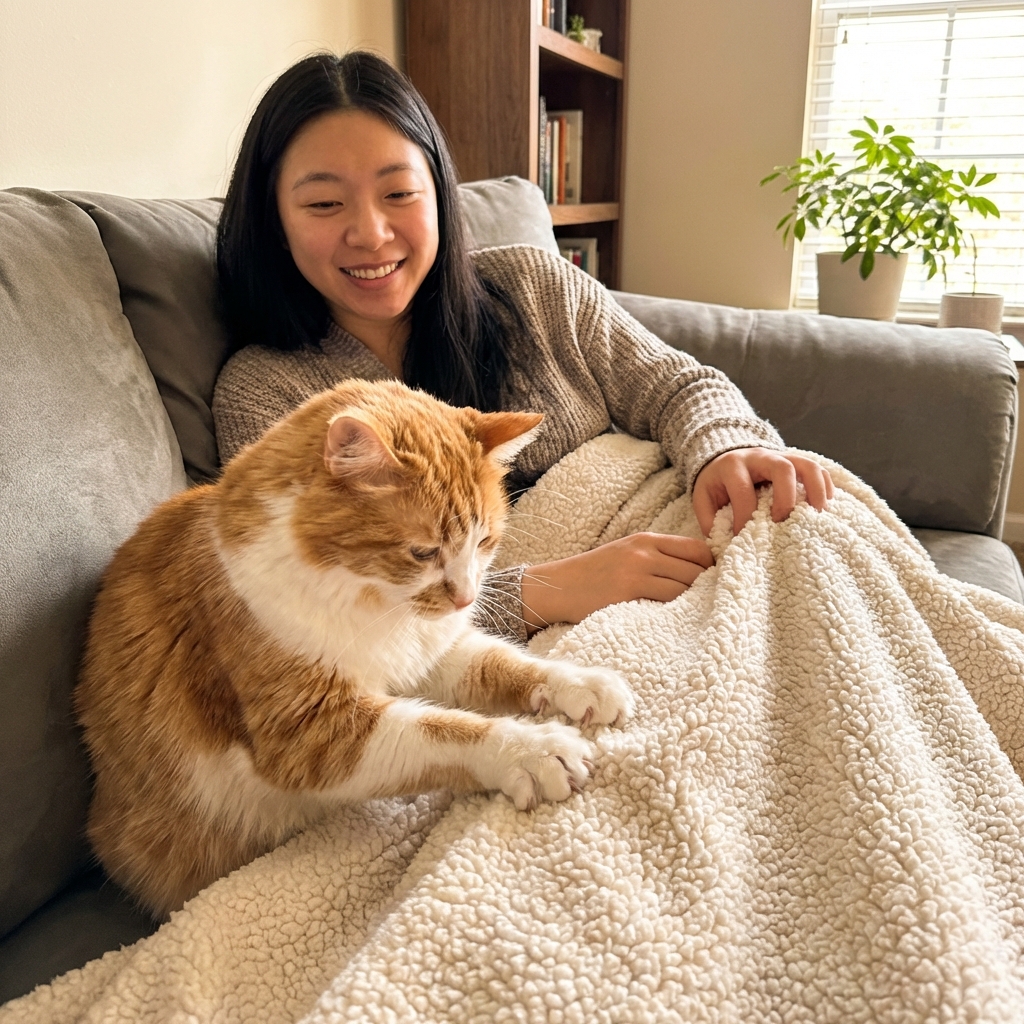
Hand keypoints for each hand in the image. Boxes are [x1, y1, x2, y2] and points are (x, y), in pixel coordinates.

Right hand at [520, 532, 713, 632]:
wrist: (557, 586)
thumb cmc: (593, 575)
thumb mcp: (625, 553)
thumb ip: (656, 557)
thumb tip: (697, 572)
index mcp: (646, 539)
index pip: (697, 549)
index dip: (711, 567)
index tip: (713, 583)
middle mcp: (644, 552)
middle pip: (697, 569)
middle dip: (708, 587)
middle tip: (711, 604)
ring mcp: (636, 572)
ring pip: (686, 587)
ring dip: (695, 602)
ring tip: (697, 615)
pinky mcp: (627, 594)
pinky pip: (667, 603)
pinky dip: (677, 612)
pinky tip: (678, 621)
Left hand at [692, 448, 832, 537]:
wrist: (722, 458)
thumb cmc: (716, 484)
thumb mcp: (703, 500)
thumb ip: (711, 522)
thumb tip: (726, 549)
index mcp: (732, 466)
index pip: (743, 491)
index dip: (745, 517)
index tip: (746, 539)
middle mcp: (759, 456)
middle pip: (782, 468)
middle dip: (787, 498)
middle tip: (784, 523)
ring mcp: (780, 456)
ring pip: (806, 464)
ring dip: (815, 489)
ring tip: (818, 515)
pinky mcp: (795, 461)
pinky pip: (816, 468)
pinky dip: (824, 485)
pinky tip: (825, 505)